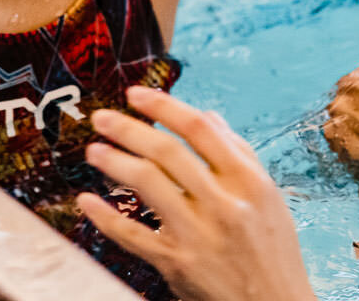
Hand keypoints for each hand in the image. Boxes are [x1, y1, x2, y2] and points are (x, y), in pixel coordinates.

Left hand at [79, 86, 316, 300]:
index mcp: (248, 181)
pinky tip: (86, 201)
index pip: (200, 130)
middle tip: (102, 118)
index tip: (136, 94)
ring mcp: (198, 234)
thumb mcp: (268, 198)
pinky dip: (105, 216)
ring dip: (114, 162)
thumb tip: (210, 116)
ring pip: (148, 184)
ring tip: (94, 150)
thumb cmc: (272, 251)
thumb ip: (239, 154)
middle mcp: (224, 204)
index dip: (163, 106)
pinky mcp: (177, 263)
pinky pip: (132, 234)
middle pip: (168, 153)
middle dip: (129, 129)